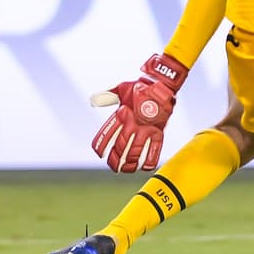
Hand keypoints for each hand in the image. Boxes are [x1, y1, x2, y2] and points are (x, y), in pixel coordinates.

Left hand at [90, 53, 187, 172]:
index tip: (99, 153)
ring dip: (129, 163)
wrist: (161, 83)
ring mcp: (146, 128)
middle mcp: (133, 123)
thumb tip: (93, 101)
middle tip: (114, 167)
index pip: (108, 134)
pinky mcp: (159, 131)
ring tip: (126, 169)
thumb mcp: (120, 88)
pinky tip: (145, 167)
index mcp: (122, 114)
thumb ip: (106, 96)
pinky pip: (154, 149)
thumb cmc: (139, 86)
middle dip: (115, 160)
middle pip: (121, 147)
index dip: (101, 146)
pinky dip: (150, 160)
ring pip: (135, 151)